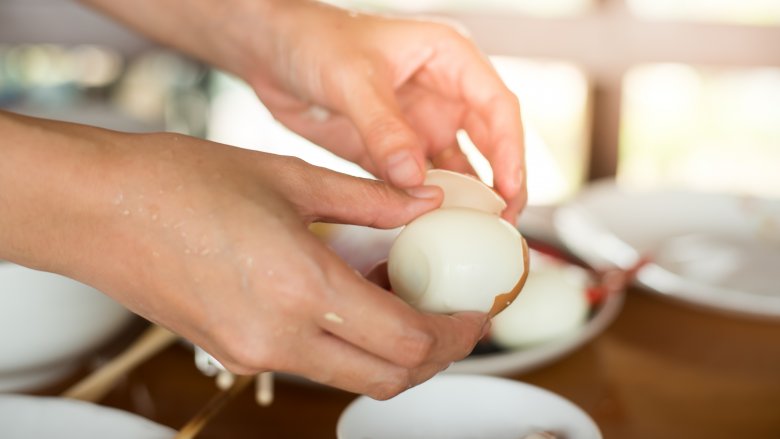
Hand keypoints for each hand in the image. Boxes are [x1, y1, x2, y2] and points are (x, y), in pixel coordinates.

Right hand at [0, 114, 487, 398]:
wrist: (98, 209)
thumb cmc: (178, 184)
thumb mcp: (289, 177)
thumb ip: (368, 201)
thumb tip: (423, 201)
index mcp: (301, 291)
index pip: (408, 343)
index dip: (455, 334)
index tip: (474, 310)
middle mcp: (278, 340)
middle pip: (389, 378)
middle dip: (434, 353)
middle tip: (452, 313)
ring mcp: (252, 355)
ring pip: (351, 377)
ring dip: (391, 349)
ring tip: (402, 295)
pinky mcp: (234, 354)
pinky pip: (310, 362)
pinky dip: (346, 341)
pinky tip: (349, 295)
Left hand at [241, 1, 526, 220]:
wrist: (269, 52)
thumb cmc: (314, 38)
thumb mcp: (352, 78)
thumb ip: (384, 128)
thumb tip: (415, 178)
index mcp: (448, 59)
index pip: (497, 105)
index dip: (510, 149)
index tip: (510, 187)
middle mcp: (441, 94)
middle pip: (488, 142)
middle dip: (500, 182)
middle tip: (501, 222)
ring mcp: (417, 124)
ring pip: (455, 167)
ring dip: (464, 199)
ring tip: (471, 233)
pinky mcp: (391, 150)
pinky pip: (417, 182)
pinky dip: (425, 204)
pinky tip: (428, 226)